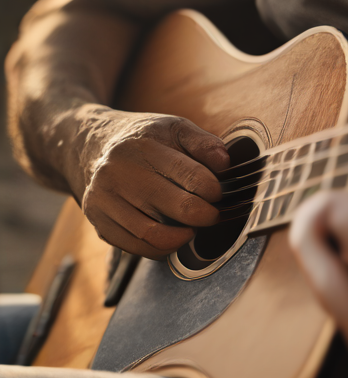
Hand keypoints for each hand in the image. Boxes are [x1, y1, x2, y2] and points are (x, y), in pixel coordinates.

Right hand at [69, 105, 228, 259]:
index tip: (218, 193)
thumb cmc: (143, 140)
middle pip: (180, 208)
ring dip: (184, 237)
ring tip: (192, 228)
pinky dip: (160, 249)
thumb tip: (225, 163)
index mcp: (144, 146)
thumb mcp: (173, 127)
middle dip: (206, 215)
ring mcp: (105, 199)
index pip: (192, 176)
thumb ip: (203, 143)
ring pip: (155, 235)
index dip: (215, 190)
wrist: (92, 145)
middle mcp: (120, 172)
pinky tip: (171, 238)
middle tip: (212, 214)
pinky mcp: (98, 220)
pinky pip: (135, 247)